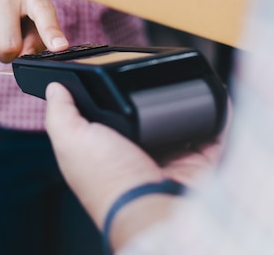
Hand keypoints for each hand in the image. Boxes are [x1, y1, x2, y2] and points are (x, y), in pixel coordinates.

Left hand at [44, 83, 224, 246]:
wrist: (150, 204)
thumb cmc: (108, 179)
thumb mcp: (71, 141)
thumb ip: (61, 114)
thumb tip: (55, 88)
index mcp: (107, 148)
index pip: (107, 115)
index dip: (108, 95)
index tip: (114, 70)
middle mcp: (138, 153)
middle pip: (147, 116)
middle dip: (151, 96)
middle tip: (155, 71)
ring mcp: (170, 157)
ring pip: (180, 121)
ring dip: (185, 102)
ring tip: (186, 76)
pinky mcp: (198, 159)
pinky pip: (212, 131)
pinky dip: (219, 113)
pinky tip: (217, 93)